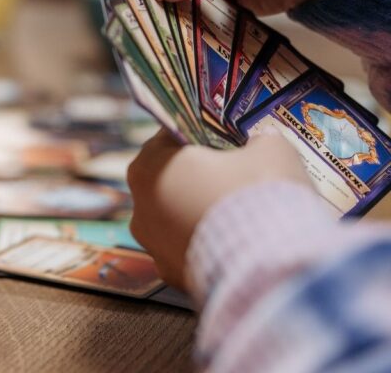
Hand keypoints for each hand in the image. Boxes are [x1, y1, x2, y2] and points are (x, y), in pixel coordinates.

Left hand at [126, 129, 311, 289]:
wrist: (271, 264)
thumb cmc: (260, 194)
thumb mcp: (270, 149)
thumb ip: (259, 140)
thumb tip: (261, 143)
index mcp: (149, 166)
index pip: (170, 137)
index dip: (202, 134)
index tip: (227, 138)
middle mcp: (139, 207)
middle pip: (172, 180)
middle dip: (203, 176)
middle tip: (240, 175)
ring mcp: (152, 246)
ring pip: (178, 219)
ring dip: (205, 213)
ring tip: (244, 213)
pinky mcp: (172, 276)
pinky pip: (191, 251)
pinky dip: (211, 246)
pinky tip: (239, 243)